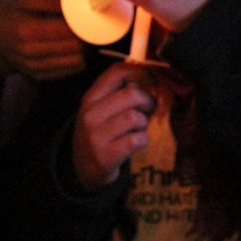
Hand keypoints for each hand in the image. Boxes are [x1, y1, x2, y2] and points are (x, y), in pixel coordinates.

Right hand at [0, 0, 85, 79]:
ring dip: (85, 49)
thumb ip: (53, 1)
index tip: (91, 16)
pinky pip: (67, 71)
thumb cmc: (8, 13)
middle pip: (74, 47)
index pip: (68, 30)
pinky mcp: (37, 76)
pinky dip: (76, 60)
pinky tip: (76, 49)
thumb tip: (81, 4)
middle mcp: (30, 52)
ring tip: (84, 37)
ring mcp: (33, 67)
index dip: (85, 23)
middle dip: (87, 36)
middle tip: (92, 26)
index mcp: (27, 30)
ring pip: (75, 62)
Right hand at [72, 63, 155, 191]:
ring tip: (138, 129)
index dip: (141, 72)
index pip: (117, 71)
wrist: (84, 168)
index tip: (152, 81)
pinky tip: (135, 143)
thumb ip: (124, 93)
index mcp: (90, 97)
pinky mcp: (105, 155)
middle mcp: (89, 114)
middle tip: (148, 110)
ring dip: (143, 124)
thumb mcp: (104, 109)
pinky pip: (136, 140)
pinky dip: (142, 141)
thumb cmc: (103, 132)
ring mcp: (95, 135)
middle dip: (148, 102)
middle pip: (131, 94)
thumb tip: (156, 81)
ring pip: (135, 117)